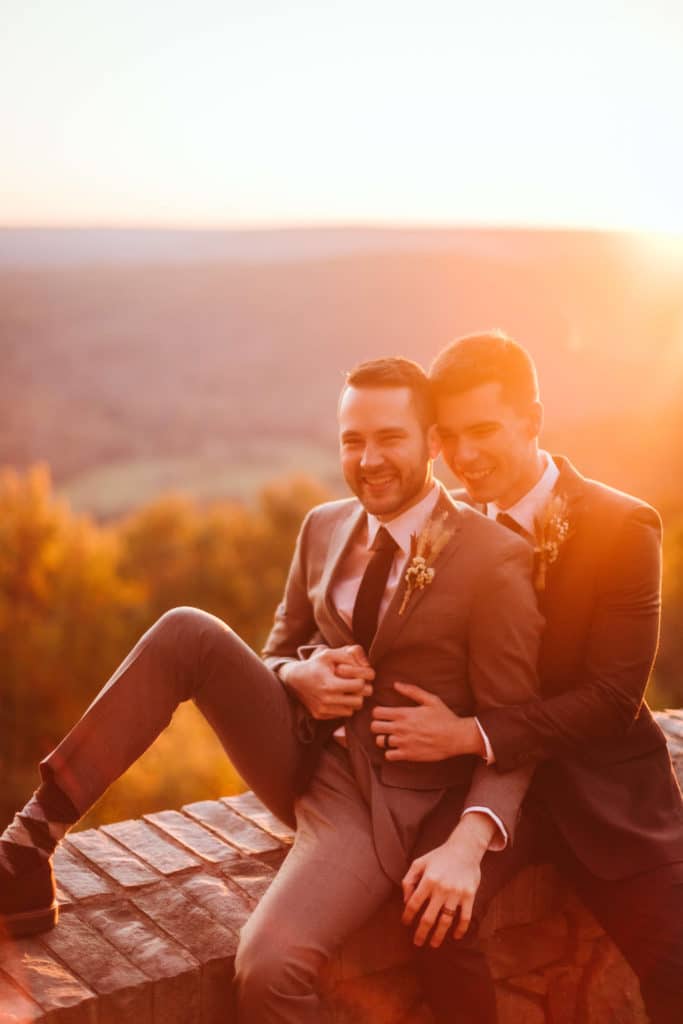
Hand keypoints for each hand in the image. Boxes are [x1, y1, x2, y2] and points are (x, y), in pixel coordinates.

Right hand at [280, 645, 374, 719]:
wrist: (294, 679)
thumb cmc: (315, 665)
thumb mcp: (329, 654)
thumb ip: (348, 656)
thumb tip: (365, 666)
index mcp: (330, 685)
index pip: (359, 686)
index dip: (362, 679)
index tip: (358, 675)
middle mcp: (326, 700)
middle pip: (359, 701)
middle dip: (360, 692)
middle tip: (356, 684)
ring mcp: (323, 710)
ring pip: (352, 710)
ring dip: (352, 700)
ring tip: (347, 690)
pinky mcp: (320, 715)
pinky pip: (341, 715)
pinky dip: (343, 706)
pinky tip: (337, 696)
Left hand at [371, 682, 483, 760]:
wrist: (456, 737)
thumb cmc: (444, 717)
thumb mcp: (430, 699)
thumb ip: (412, 691)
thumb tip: (396, 684)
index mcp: (404, 714)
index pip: (377, 713)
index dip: (378, 713)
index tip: (384, 714)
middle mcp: (400, 728)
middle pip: (374, 727)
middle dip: (378, 725)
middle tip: (386, 725)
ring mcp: (403, 743)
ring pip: (380, 742)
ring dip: (384, 739)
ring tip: (392, 737)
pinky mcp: (408, 755)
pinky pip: (389, 756)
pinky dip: (391, 752)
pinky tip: (399, 748)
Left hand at [401, 813, 494, 946]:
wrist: (465, 849)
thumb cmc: (439, 856)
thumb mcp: (419, 862)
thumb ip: (409, 880)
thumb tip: (406, 901)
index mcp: (428, 880)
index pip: (414, 904)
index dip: (408, 916)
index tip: (405, 924)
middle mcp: (441, 889)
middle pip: (429, 917)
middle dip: (421, 933)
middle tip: (417, 943)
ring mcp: (456, 894)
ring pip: (446, 921)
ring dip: (439, 935)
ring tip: (433, 944)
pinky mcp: (469, 896)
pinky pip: (465, 917)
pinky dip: (461, 929)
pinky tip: (456, 936)